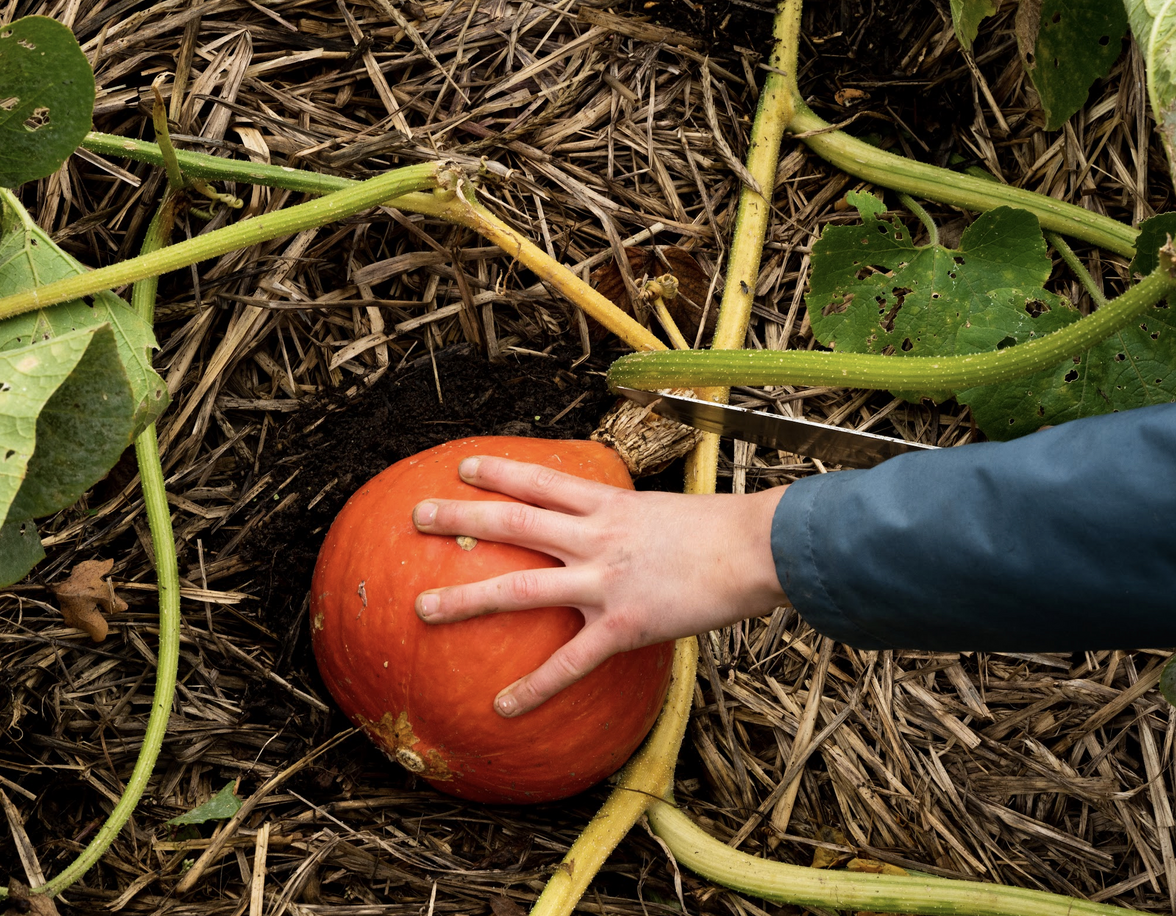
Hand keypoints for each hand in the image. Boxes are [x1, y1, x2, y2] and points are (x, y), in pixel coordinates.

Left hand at [411, 455, 788, 716]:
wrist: (758, 549)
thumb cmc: (727, 531)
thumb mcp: (671, 511)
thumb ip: (638, 522)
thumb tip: (628, 529)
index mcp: (610, 506)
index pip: (542, 481)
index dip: (499, 472)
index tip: (462, 468)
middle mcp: (596, 537)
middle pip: (513, 521)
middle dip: (461, 518)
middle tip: (418, 515)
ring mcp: (604, 580)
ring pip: (519, 588)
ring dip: (466, 598)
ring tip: (422, 607)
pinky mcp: (622, 623)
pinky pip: (568, 662)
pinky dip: (532, 687)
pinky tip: (501, 706)